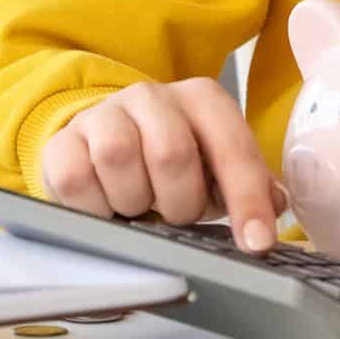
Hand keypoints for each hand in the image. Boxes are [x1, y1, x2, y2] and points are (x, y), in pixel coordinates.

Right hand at [40, 78, 289, 252]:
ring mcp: (104, 114)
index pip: (232, 146)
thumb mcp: (215, 169)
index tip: (256, 243)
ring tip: (140, 208)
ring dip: (135, 202)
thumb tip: (276, 206)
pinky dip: (94, 207)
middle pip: (172, 153)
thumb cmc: (169, 162)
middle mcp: (153, 96)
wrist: (104, 142)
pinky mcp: (63, 141)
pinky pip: (74, 179)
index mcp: (202, 99)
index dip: (247, 199)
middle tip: (176, 216)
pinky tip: (106, 209)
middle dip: (180, 203)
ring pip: (119, 158)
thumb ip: (250, 186)